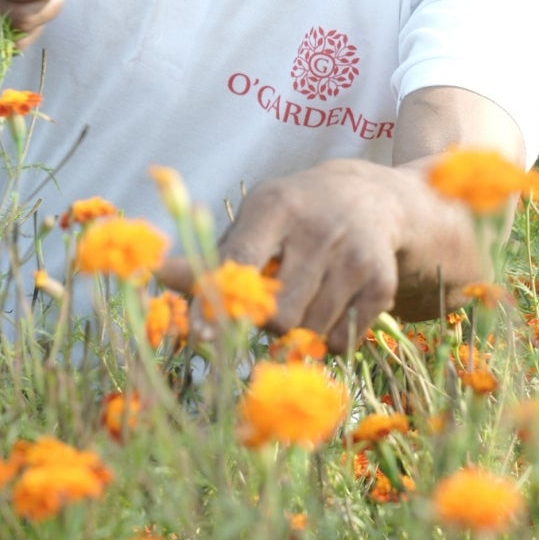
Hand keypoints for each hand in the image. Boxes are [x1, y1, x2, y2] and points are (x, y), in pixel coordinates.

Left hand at [208, 159, 420, 351]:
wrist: (371, 199)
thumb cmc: (294, 217)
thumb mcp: (254, 221)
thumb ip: (210, 255)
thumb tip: (157, 274)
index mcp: (276, 206)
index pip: (242, 261)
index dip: (218, 303)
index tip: (201, 334)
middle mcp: (319, 228)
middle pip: (279, 313)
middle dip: (266, 322)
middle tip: (269, 306)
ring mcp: (355, 256)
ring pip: (310, 331)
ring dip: (297, 331)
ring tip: (301, 300)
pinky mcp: (381, 283)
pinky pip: (342, 340)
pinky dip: (329, 336)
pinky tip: (331, 306)